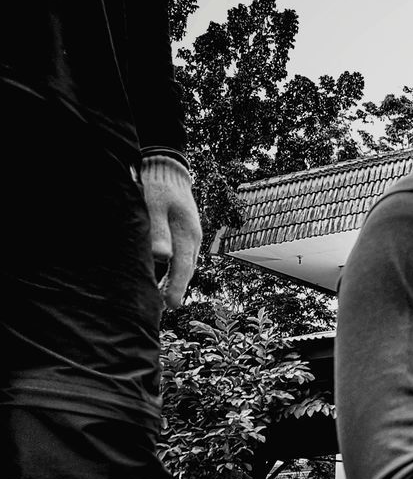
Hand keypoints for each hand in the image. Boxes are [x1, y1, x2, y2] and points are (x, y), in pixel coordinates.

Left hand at [142, 155, 201, 307]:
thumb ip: (158, 231)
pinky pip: (183, 256)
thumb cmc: (158, 186)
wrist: (169, 170)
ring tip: (165, 298)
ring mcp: (191, 235)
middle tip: (167, 308)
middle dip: (177, 289)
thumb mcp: (154, 205)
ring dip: (177, 280)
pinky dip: (176, 269)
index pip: (183, 267)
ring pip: (185, 264)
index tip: (172, 305)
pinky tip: (167, 276)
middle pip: (187, 270)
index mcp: (186, 234)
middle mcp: (192, 238)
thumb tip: (161, 258)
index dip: (177, 287)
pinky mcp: (186, 232)